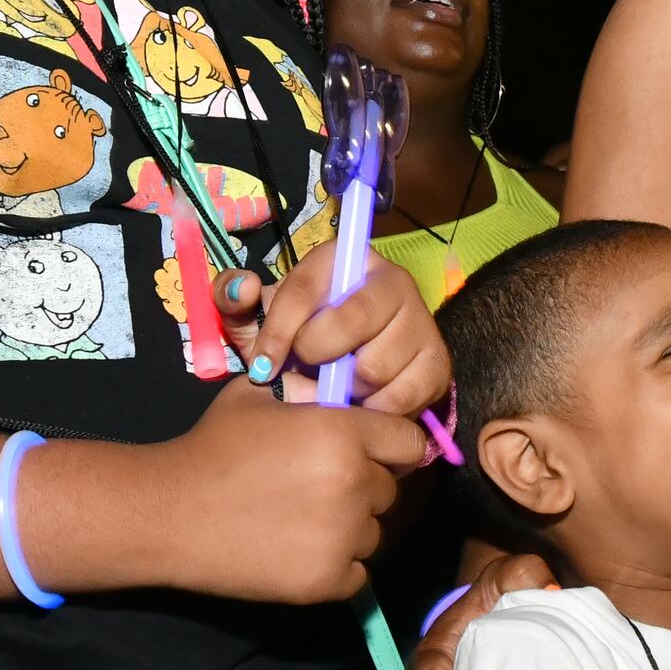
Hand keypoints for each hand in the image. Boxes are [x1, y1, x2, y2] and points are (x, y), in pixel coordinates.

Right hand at [82, 380, 423, 603]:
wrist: (167, 513)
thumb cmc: (211, 448)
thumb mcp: (256, 396)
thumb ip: (308, 393)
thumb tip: (340, 395)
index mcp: (342, 433)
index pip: (408, 442)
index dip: (389, 446)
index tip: (369, 454)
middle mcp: (354, 484)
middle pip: (389, 490)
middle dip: (361, 488)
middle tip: (316, 489)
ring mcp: (343, 537)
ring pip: (373, 533)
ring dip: (348, 528)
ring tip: (299, 521)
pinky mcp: (327, 581)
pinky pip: (356, 572)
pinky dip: (334, 565)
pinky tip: (295, 550)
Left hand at [223, 249, 450, 418]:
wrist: (346, 374)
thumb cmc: (297, 339)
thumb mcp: (258, 319)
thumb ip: (233, 299)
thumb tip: (243, 287)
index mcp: (345, 259)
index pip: (306, 289)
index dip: (280, 331)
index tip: (263, 366)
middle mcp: (394, 280)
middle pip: (353, 322)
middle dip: (318, 357)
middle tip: (306, 372)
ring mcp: (421, 321)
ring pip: (375, 365)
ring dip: (345, 389)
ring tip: (334, 387)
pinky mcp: (437, 363)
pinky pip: (401, 397)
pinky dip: (372, 411)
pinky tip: (359, 404)